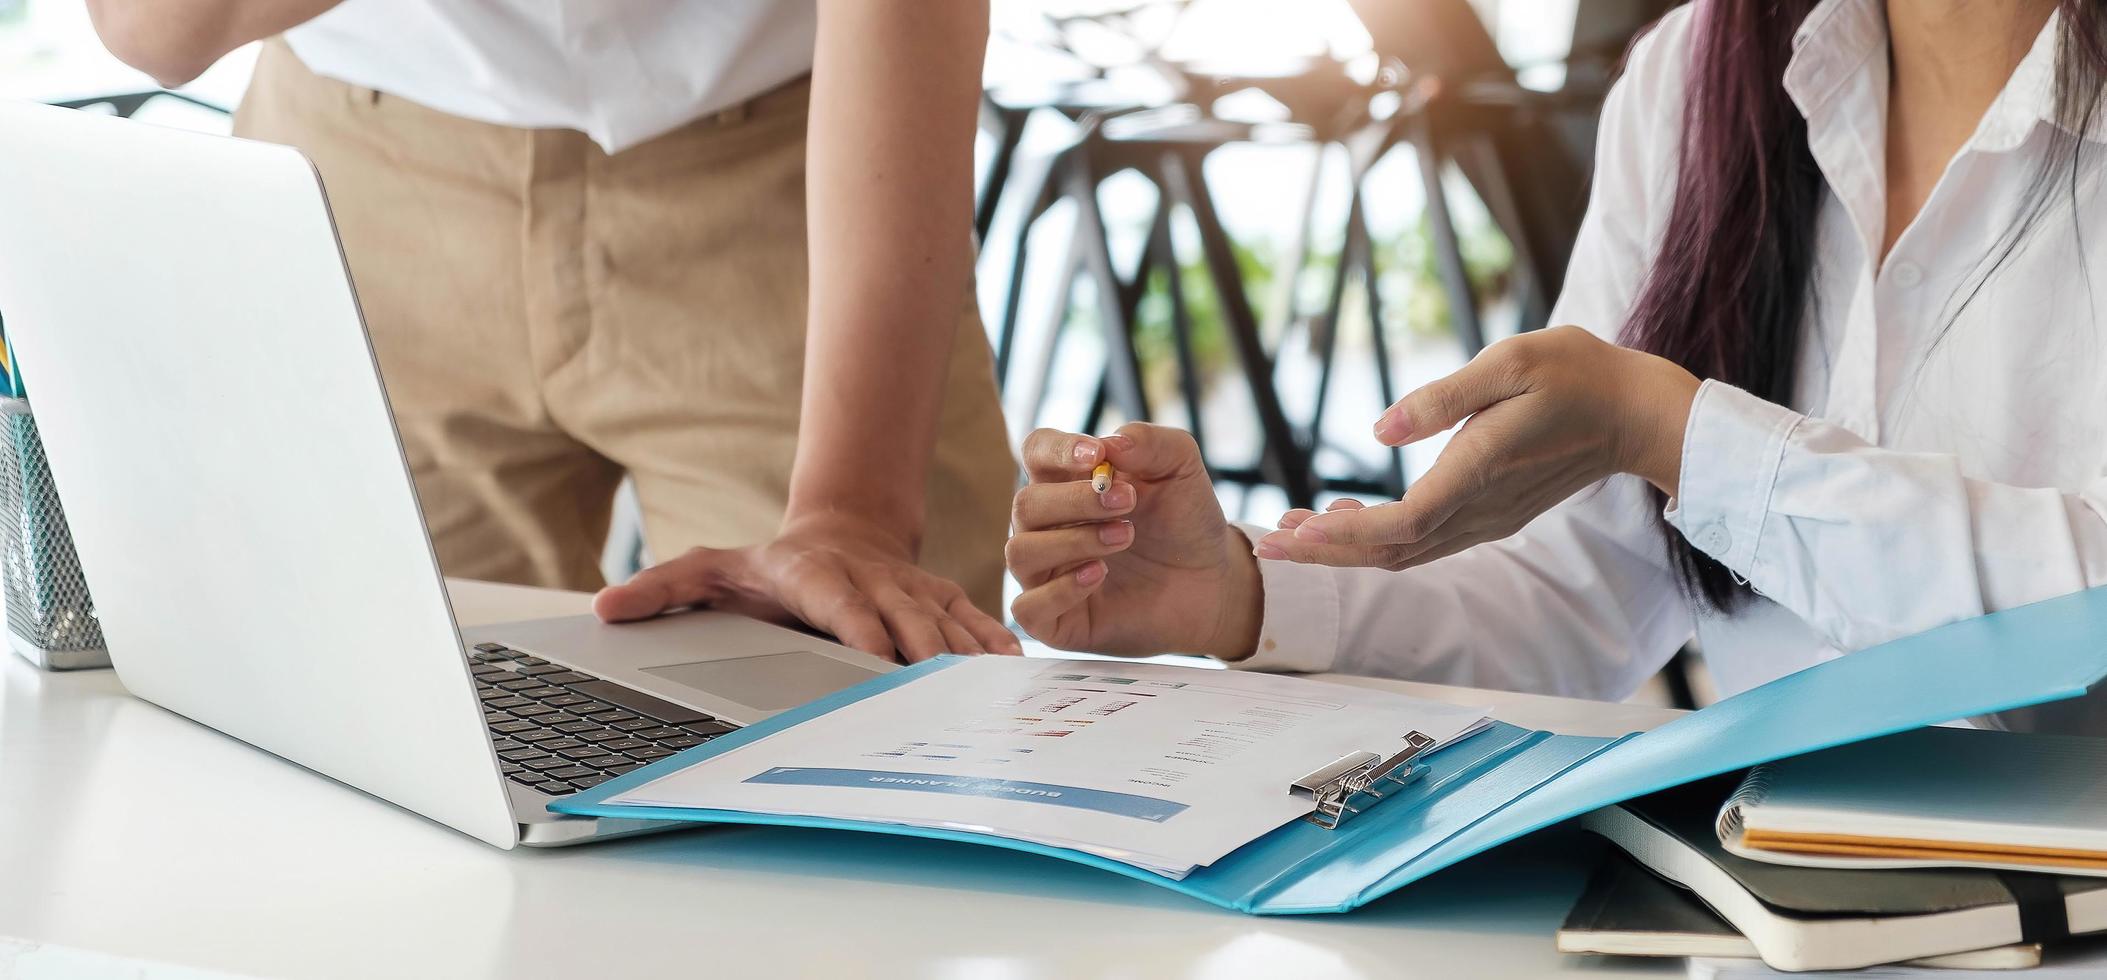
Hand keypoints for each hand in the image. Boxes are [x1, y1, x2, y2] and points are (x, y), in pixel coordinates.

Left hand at [592, 513, 1019, 662]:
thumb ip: (660, 589)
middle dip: (920, 653)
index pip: (838, 603)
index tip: (876, 661)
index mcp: (813, 575)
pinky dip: (991, 642)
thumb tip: (604, 609)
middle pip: (899, 615)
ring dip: (962, 654)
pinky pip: (969, 618)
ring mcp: (906, 586)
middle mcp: (867, 578)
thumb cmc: (766, 568)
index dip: (860, 630)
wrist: (838, 529)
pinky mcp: (936, 595)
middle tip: (940, 694)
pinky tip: (1010, 672)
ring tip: (984, 691)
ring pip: (940, 617)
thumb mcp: (708, 570)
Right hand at [1006, 423, 1261, 659]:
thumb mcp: (1181, 470)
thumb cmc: (1185, 523)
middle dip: (1075, 500)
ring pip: (1021, 551)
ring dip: (1073, 541)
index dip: (1057, 450)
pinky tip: (1098, 574)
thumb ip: (1151, 443)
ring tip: (1124, 536)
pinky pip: (1028, 607)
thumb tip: (1110, 443)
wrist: (1211, 582)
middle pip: (1026, 504)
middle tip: (1127, 501)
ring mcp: (1046, 573)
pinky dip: (1060, 590)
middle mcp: (1048, 525)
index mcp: (1068, 481)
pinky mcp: (1054, 619)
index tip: (1096, 456)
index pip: (1037, 451)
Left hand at [1258, 325, 1699, 570]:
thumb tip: (1379, 430)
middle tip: (1264, 542)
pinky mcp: (1490, 514)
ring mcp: (1486, 519)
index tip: (1293, 532)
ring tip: (1291, 532)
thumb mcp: (1510, 361)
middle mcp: (1479, 511)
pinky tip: (1347, 521)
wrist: (1636, 411)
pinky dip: (1378, 539)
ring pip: (1404, 552)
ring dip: (1346, 547)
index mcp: (1477, 474)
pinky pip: (1423, 540)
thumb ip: (1443, 397)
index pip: (1399, 524)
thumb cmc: (1577, 373)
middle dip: (1324, 551)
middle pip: (1390, 551)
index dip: (1342, 535)